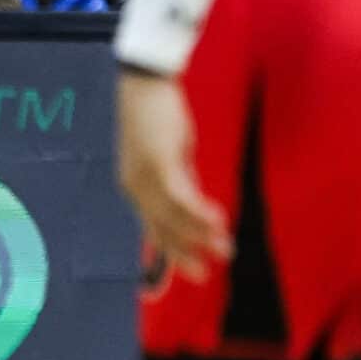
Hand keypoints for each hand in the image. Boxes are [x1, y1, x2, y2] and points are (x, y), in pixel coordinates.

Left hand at [117, 70, 231, 285]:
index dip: (174, 252)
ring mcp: (145, 177)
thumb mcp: (172, 153)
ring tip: (225, 249)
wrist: (145, 84)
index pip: (155, 228)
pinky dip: (199, 212)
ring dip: (200, 236)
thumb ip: (180, 177)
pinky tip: (219, 221)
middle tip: (208, 275)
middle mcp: (135, 187)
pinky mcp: (159, 163)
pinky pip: (181, 197)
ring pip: (173, 218)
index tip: (196, 270)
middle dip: (186, 254)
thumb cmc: (159, 114)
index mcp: (136, 187)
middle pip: (162, 230)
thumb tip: (194, 200)